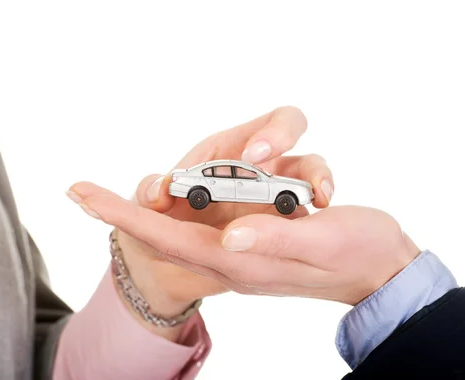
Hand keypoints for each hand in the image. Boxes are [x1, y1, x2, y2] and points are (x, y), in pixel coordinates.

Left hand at [71, 186, 419, 305]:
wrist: (382, 271)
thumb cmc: (359, 253)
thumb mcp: (323, 241)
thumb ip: (275, 238)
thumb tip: (228, 235)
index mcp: (246, 259)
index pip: (170, 238)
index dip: (125, 215)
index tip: (82, 194)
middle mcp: (237, 257)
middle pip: (166, 234)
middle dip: (123, 213)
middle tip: (82, 192)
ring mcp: (246, 250)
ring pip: (185, 229)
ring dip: (152, 212)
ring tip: (113, 198)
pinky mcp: (259, 239)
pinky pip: (210, 226)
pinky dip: (183, 213)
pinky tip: (172, 203)